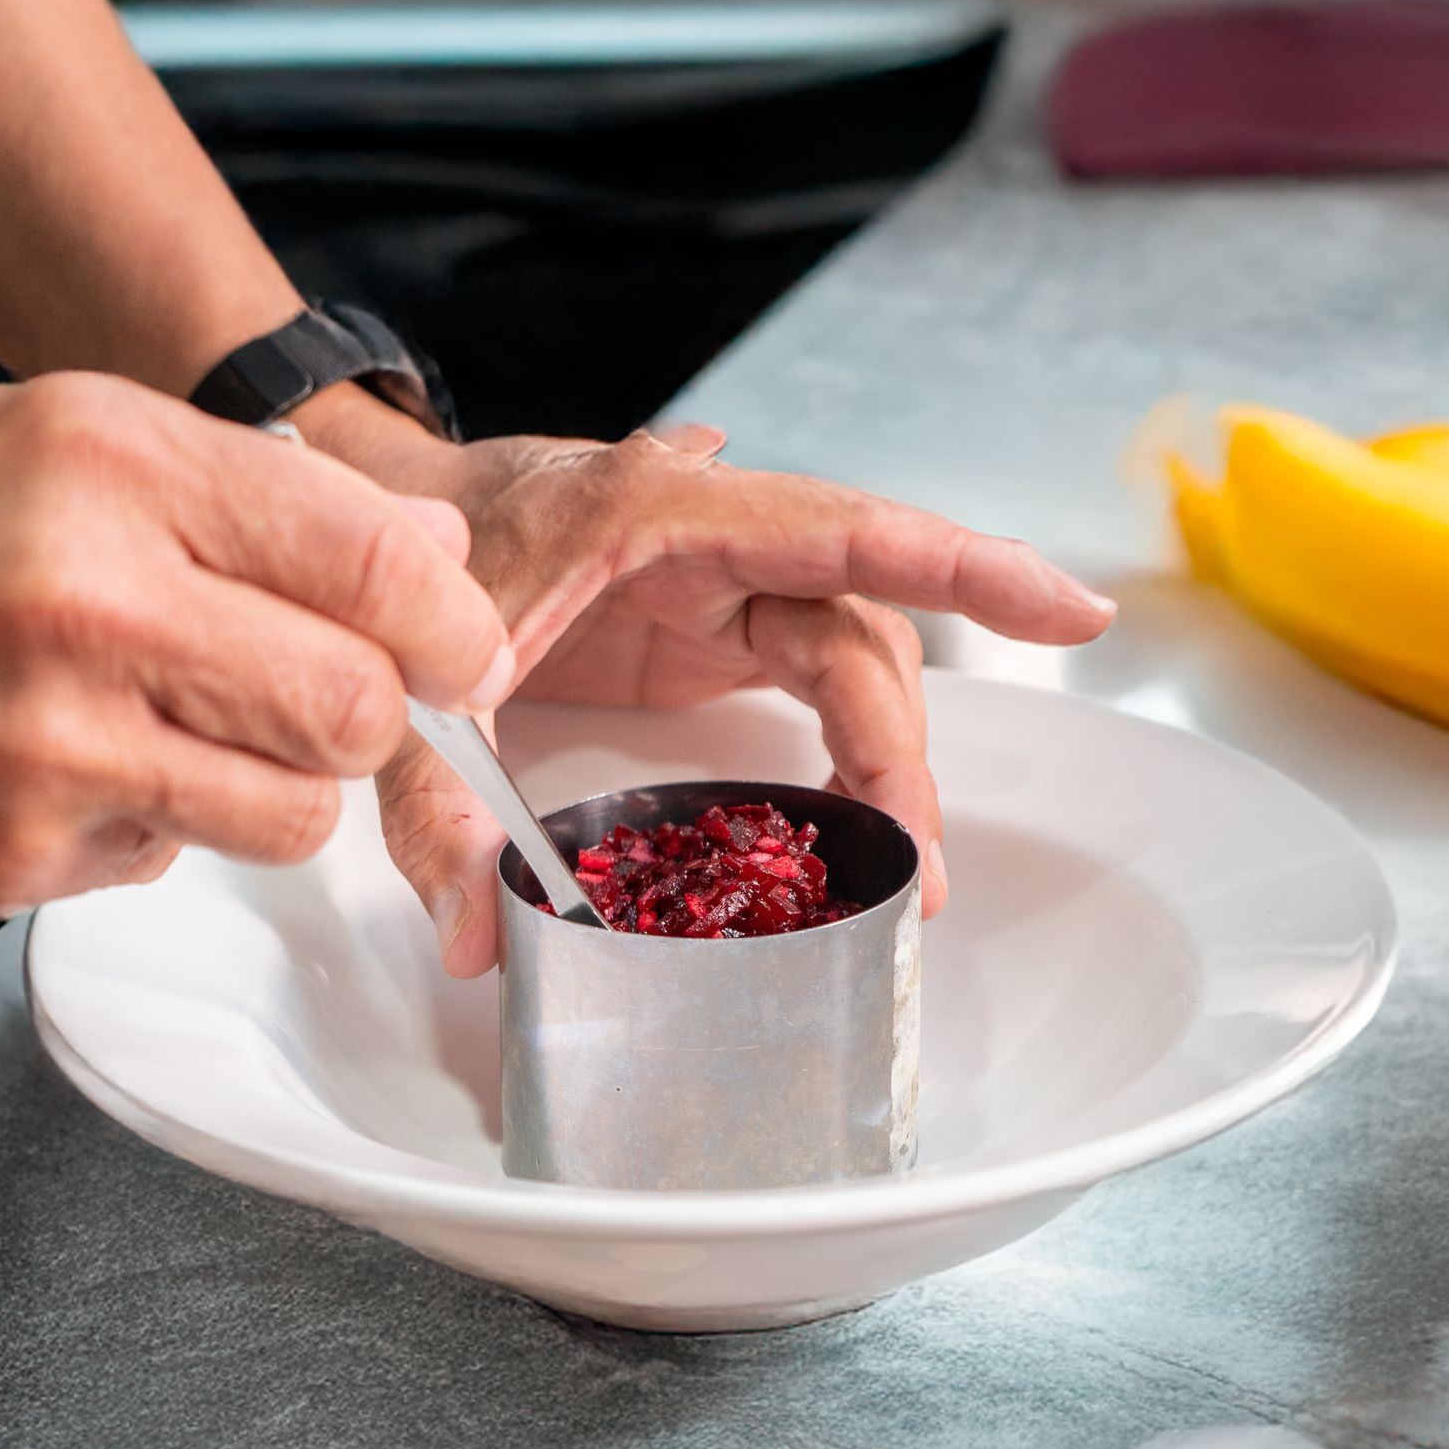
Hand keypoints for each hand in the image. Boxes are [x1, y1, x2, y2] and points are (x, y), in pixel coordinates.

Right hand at [0, 376, 511, 912]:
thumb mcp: (41, 430)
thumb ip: (242, 495)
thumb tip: (427, 562)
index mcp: (112, 464)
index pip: (379, 562)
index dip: (446, 618)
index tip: (451, 640)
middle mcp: (93, 602)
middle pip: (358, 708)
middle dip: (364, 710)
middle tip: (314, 690)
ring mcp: (49, 749)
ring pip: (288, 813)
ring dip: (263, 780)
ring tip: (161, 722)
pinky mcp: (4, 864)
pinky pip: (163, 861)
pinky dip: (143, 825)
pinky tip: (50, 765)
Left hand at [349, 423, 1114, 975]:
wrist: (375, 517)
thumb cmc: (405, 561)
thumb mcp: (409, 683)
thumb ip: (436, 809)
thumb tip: (479, 938)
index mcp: (657, 510)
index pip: (839, 529)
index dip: (962, 562)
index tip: (1072, 609)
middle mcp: (712, 530)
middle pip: (860, 620)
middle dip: (903, 744)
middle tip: (915, 869)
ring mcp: (718, 575)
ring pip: (852, 651)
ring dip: (886, 755)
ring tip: (898, 867)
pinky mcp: (709, 621)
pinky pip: (816, 669)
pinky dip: (855, 738)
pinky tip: (872, 812)